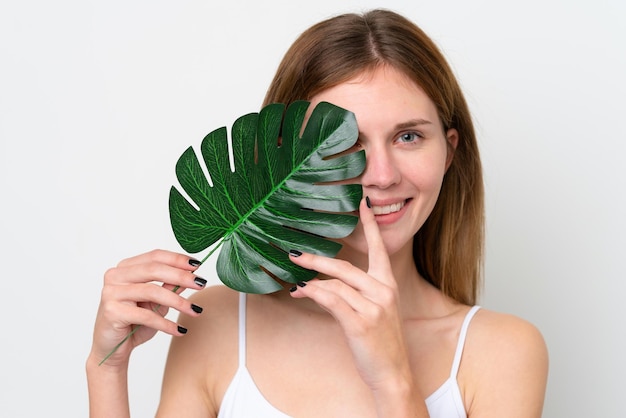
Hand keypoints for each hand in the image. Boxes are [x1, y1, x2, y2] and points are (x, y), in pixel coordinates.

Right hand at [89, 249, 205, 367]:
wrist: (112, 350)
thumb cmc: (134, 323)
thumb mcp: (156, 302)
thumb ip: (169, 287)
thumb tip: (191, 275)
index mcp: (125, 268)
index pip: (155, 256)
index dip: (178, 259)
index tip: (198, 265)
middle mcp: (115, 276)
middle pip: (154, 269)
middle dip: (181, 276)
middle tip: (201, 284)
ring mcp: (111, 293)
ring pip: (152, 291)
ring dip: (178, 301)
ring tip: (195, 310)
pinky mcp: (112, 311)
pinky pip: (146, 315)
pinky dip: (166, 323)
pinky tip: (179, 330)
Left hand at [288, 198, 414, 396]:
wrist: (393, 373)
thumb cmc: (380, 343)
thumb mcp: (372, 312)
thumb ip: (351, 294)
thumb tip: (318, 284)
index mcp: (388, 285)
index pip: (379, 249)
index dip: (370, 226)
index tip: (362, 204)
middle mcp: (383, 291)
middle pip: (344, 267)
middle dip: (317, 260)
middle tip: (295, 254)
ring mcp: (373, 307)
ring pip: (335, 284)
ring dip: (311, 282)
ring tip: (295, 283)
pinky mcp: (361, 322)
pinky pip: (331, 300)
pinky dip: (313, 293)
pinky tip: (301, 292)